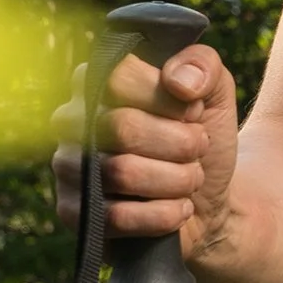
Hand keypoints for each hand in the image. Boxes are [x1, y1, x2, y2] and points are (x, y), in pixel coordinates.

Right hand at [52, 43, 242, 264]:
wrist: (208, 202)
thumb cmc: (200, 139)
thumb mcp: (215, 94)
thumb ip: (202, 66)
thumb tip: (177, 82)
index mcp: (99, 81)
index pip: (119, 77)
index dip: (169, 100)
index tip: (194, 113)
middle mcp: (72, 119)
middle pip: (123, 128)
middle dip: (181, 143)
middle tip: (199, 150)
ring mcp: (67, 167)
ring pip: (122, 173)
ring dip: (177, 180)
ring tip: (192, 179)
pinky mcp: (71, 212)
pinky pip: (116, 216)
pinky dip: (162, 215)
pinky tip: (178, 209)